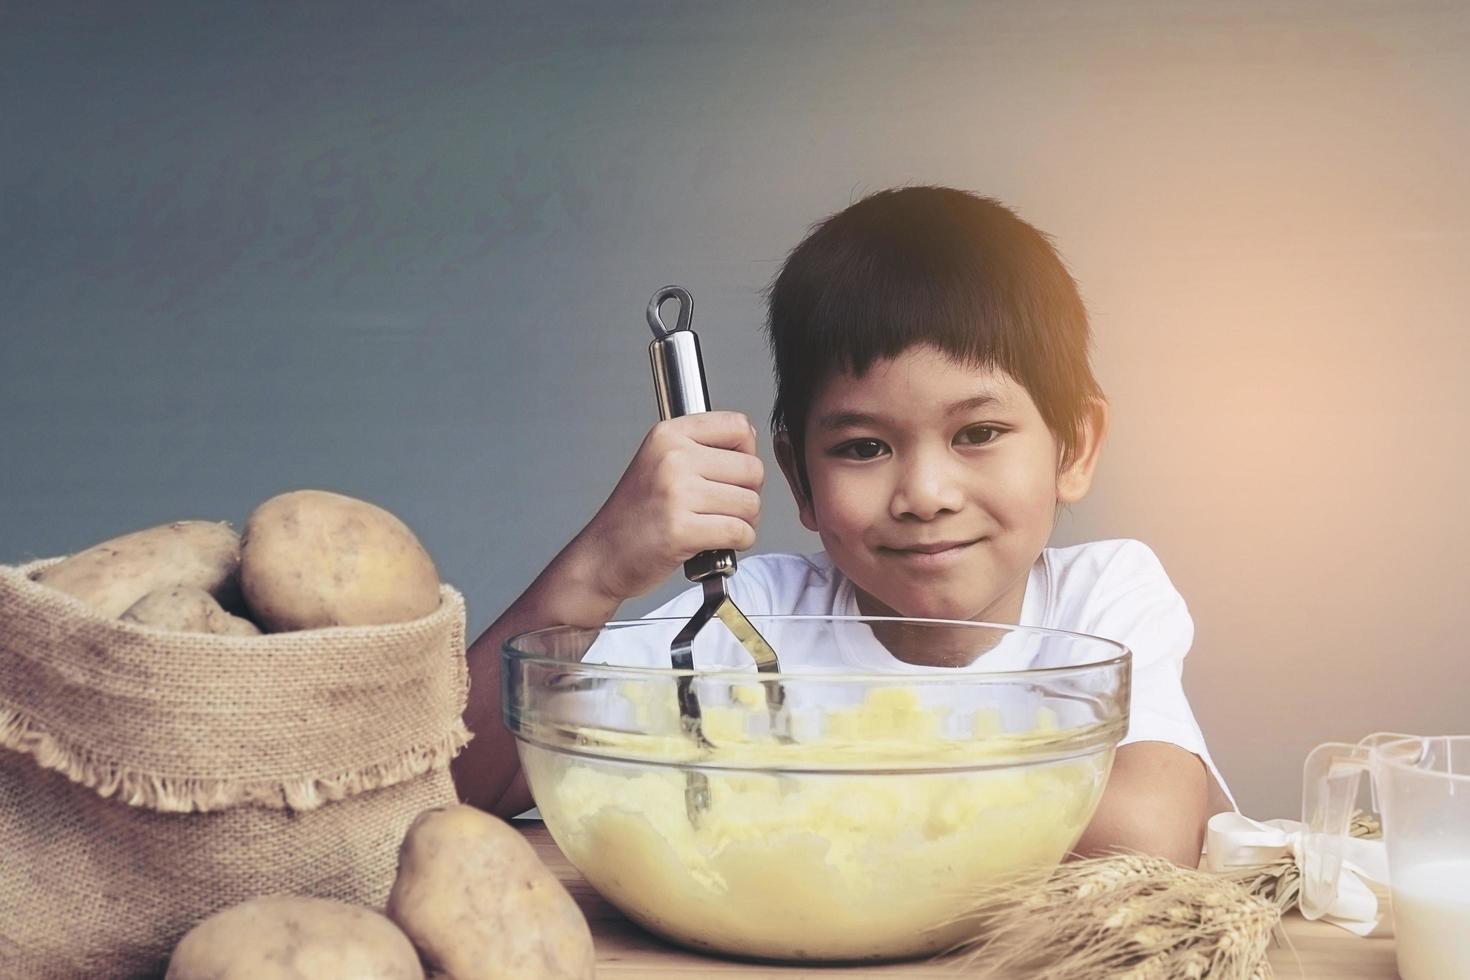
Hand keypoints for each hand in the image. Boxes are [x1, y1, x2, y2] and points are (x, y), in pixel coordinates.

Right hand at [577, 411, 763, 602]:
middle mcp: (672, 458)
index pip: (738, 426)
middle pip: (753, 469)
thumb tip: (751, 441)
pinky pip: (740, 532)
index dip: (746, 453)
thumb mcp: (660, 461)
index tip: (730, 473)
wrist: (603, 555)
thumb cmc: (637, 514)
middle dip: (749, 494)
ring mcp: (676, 493)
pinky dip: (739, 543)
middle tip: (725, 509)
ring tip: (719, 527)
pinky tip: (719, 544)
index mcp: (668, 435)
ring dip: (745, 522)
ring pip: (751, 503)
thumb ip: (702, 447)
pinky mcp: (682, 530)